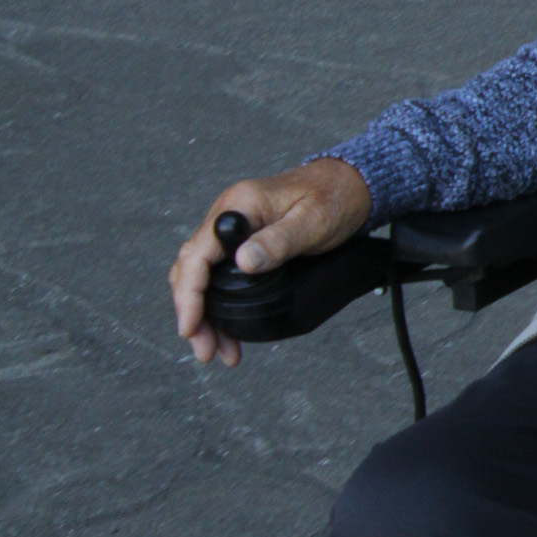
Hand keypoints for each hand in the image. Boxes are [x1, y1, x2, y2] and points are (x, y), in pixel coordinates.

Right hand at [169, 157, 371, 365]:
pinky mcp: (242, 243)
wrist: (347, 186)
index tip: (190, 325)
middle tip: (205, 350)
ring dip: (205, 315)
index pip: (197, 252)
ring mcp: (233, 231)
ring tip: (216, 350)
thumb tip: (244, 262)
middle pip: (192, 269)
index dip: (189, 292)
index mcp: (239, 206)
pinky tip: (228, 331)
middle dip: (193, 312)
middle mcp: (228, 217)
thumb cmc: (332, 198)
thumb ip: (278, 242)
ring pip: (202, 277)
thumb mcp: (311, 222)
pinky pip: (219, 276)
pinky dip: (219, 305)